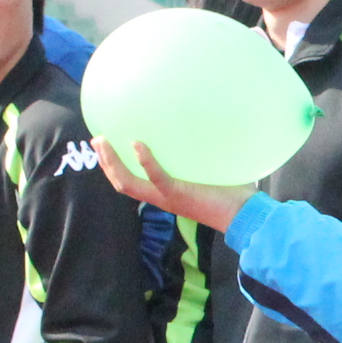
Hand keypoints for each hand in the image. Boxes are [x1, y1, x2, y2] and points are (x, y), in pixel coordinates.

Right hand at [100, 138, 257, 231]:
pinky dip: (145, 162)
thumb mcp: (207, 171)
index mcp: (166, 193)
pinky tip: (137, 145)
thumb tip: (204, 127)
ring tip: (103, 142)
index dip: (117, 167)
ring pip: (128, 184)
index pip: (134, 182)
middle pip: (122, 183)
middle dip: (106, 162)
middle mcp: (162, 197)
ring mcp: (168, 197)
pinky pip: (156, 177)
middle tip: (97, 140)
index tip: (108, 147)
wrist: (245, 215)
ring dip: (112, 162)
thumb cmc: (232, 194)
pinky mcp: (178, 194)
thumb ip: (199, 155)